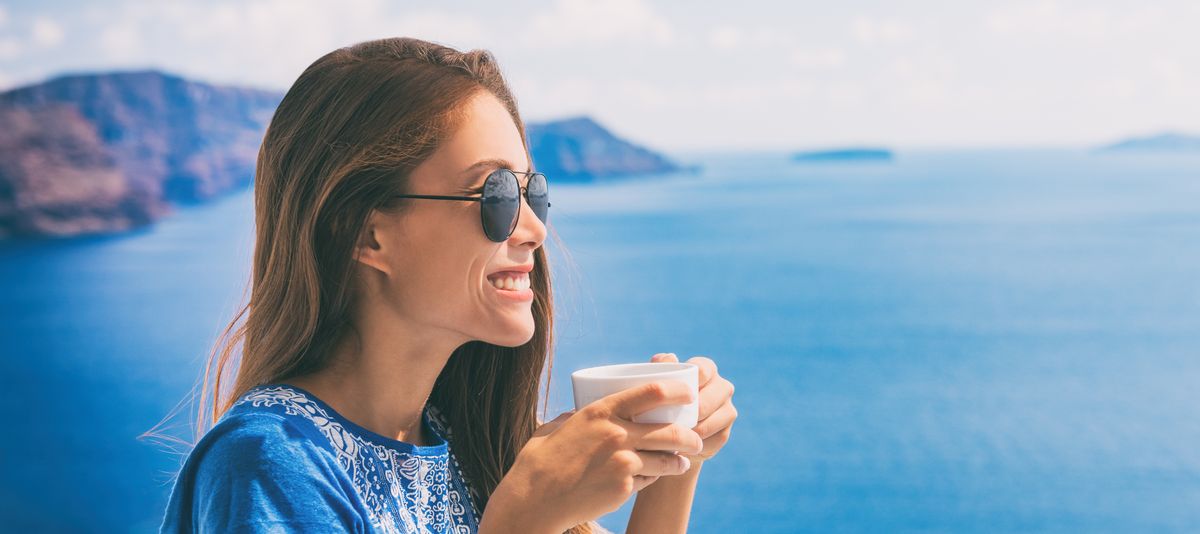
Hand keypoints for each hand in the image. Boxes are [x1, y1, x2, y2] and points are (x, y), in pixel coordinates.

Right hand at [483, 381, 704, 531]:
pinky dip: (651, 479)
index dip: (678, 391)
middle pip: (670, 431)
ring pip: (666, 459)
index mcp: (600, 411)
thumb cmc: (542, 460)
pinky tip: (650, 479)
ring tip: (682, 461)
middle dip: (690, 436)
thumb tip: (588, 409)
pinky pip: (648, 481)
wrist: (534, 499)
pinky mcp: (623, 488)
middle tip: (695, 439)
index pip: (652, 392)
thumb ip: (581, 415)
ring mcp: (622, 462)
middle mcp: (616, 434)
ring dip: (679, 461)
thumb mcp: (560, 425)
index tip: (689, 394)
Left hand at [650, 353, 736, 464]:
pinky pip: (714, 440)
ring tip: (674, 437)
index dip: (694, 379)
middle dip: (694, 410)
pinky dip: (697, 445)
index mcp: (707, 369)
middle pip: (711, 398)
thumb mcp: (656, 384)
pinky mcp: (725, 433)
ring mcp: (727, 410)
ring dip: (694, 430)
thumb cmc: (658, 401)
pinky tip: (682, 448)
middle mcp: (722, 387)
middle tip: (672, 421)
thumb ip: (660, 368)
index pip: (704, 370)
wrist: (666, 433)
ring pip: (714, 420)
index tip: (677, 393)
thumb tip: (668, 358)